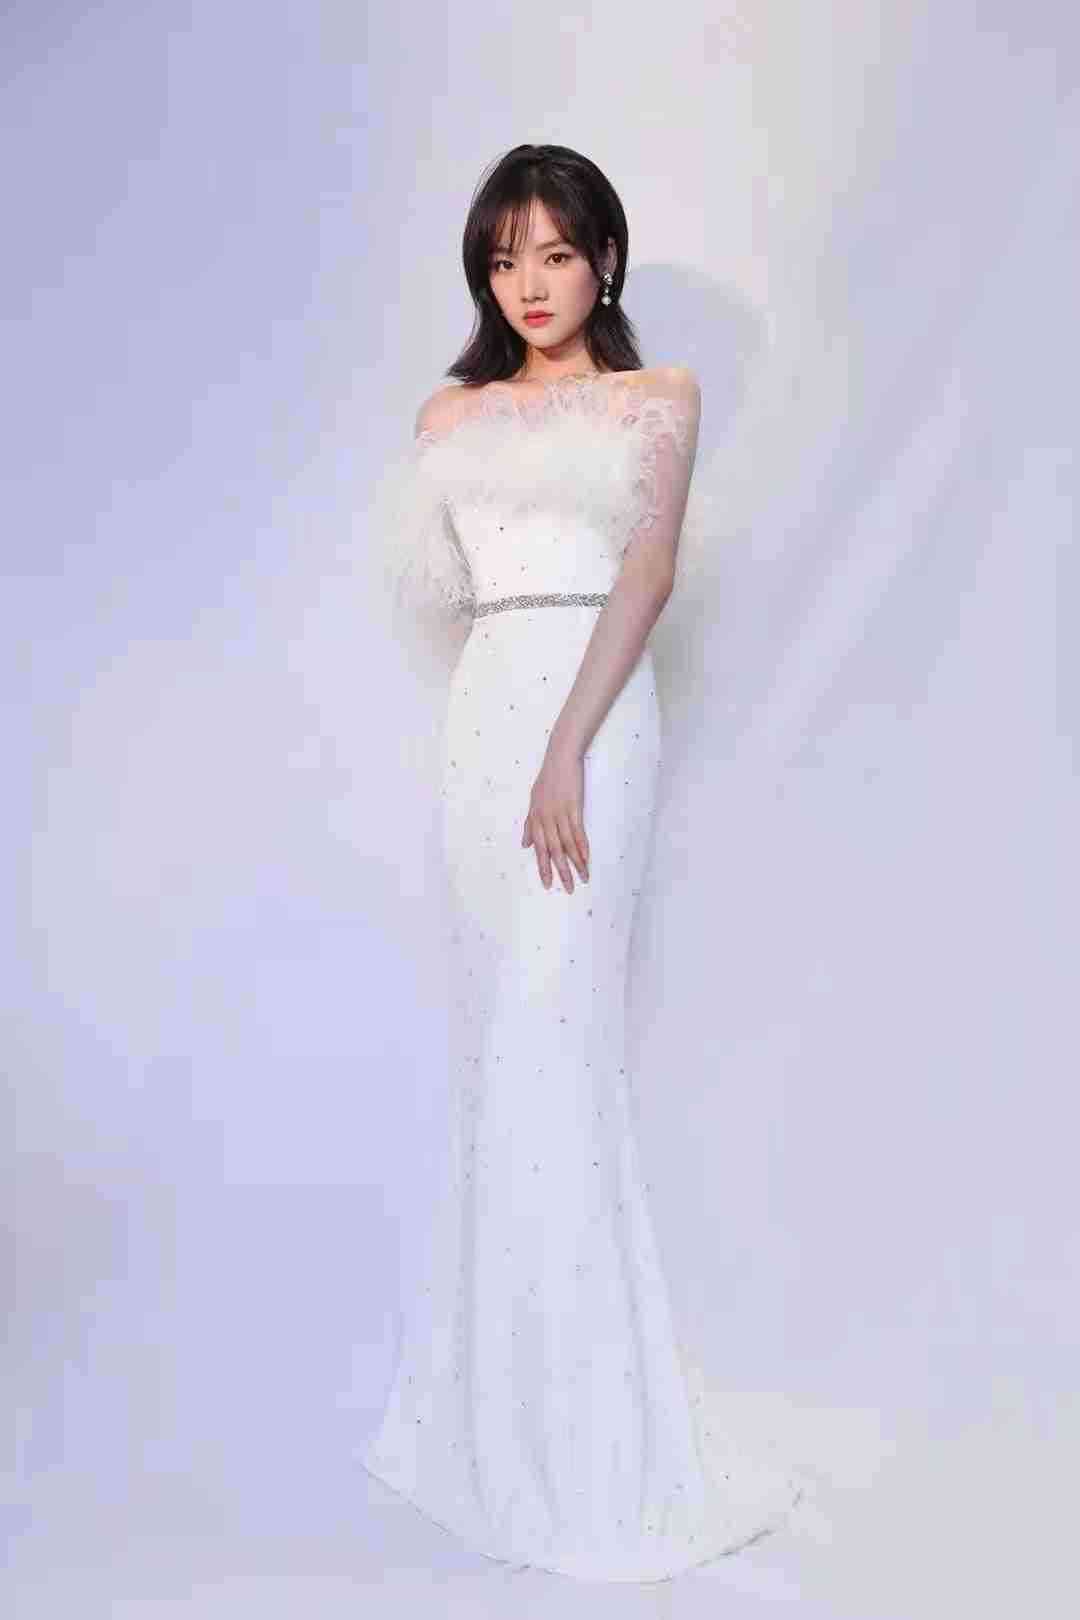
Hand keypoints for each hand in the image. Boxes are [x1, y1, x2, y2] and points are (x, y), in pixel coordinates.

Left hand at [521, 742, 589, 891]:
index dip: (544, 867)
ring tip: (583, 878)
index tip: (548, 884)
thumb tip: (524, 845)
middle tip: (568, 888)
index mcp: (535, 818)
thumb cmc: (548, 779)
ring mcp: (560, 813)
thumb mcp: (534, 801)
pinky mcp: (574, 807)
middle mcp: (546, 818)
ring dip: (576, 863)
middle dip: (561, 871)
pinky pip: (578, 831)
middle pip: (554, 850)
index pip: (539, 848)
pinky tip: (586, 858)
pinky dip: (583, 846)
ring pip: (567, 844)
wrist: (560, 758)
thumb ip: (529, 824)